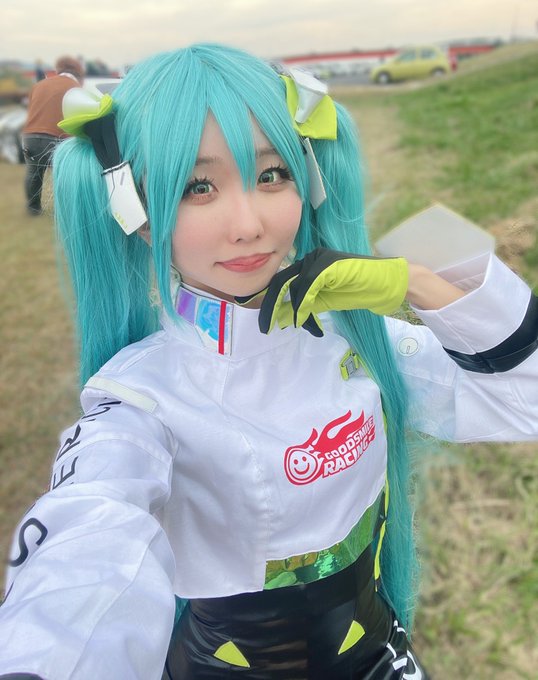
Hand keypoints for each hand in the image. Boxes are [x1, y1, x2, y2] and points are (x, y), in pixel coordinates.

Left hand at [237, 248, 408, 335]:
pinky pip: (308, 286)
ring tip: (298, 326)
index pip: (282, 283)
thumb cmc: (358, 290)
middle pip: (281, 282)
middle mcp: (310, 258)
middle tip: (266, 328)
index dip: (270, 303)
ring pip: (294, 286)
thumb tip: (280, 318)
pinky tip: (303, 319)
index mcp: (308, 265)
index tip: (266, 323)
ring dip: (293, 310)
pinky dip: (303, 304)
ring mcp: (319, 258)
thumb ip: (304, 308)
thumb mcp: (324, 302)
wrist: (385, 284)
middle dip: (270, 307)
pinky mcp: (328, 264)